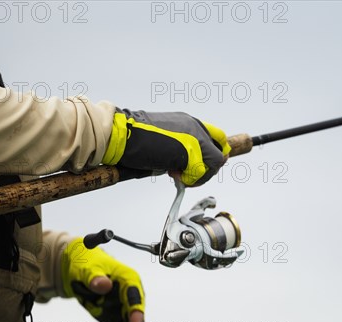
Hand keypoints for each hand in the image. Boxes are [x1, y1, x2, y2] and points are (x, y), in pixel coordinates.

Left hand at [61, 238, 144, 321]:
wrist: (79, 269)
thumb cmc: (87, 263)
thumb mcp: (88, 268)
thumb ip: (95, 277)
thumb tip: (104, 286)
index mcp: (129, 279)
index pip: (135, 298)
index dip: (136, 315)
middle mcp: (131, 294)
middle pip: (136, 317)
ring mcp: (124, 307)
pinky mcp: (117, 317)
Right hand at [102, 109, 229, 185]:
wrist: (122, 135)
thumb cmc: (136, 139)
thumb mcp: (166, 139)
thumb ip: (182, 148)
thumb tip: (189, 167)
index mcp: (189, 122)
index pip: (217, 138)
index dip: (214, 155)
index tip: (202, 167)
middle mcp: (195, 127)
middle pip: (219, 153)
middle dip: (208, 169)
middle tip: (187, 175)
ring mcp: (195, 137)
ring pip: (215, 162)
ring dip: (199, 175)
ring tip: (177, 174)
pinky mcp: (191, 150)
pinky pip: (202, 170)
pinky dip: (191, 179)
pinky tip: (173, 174)